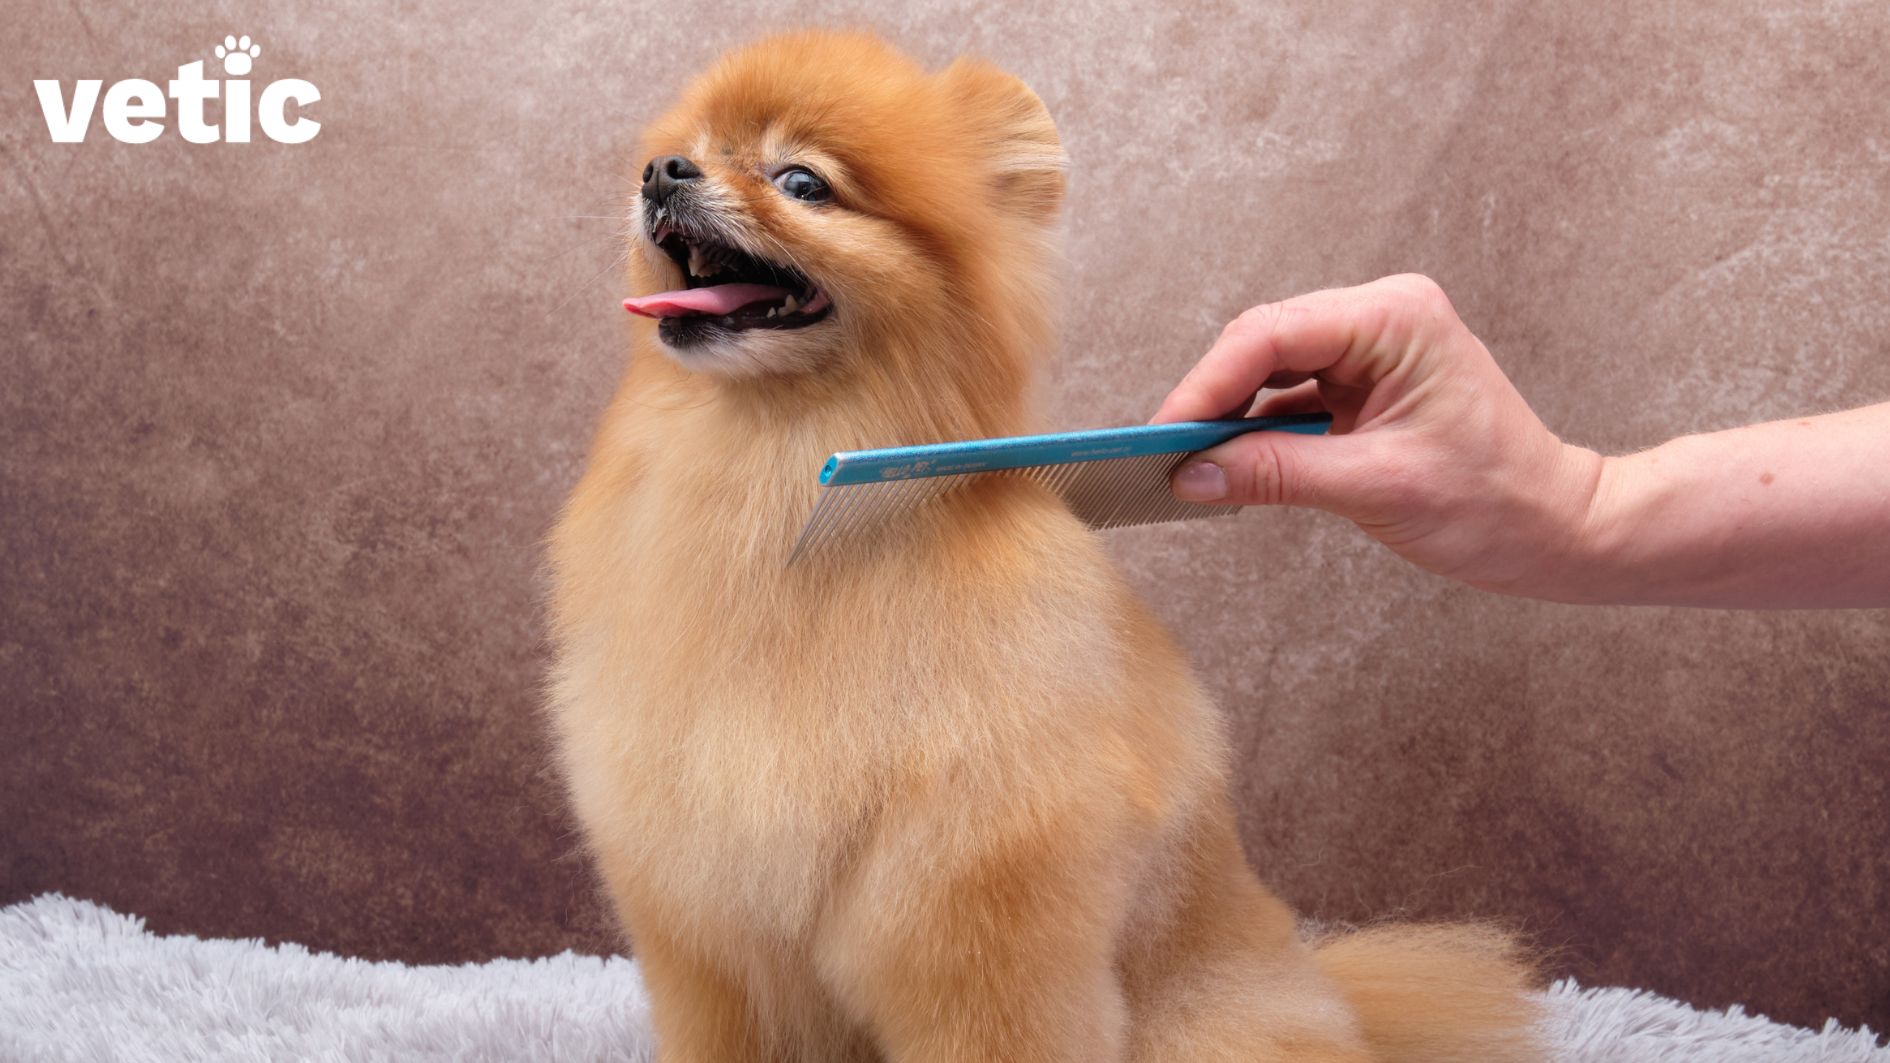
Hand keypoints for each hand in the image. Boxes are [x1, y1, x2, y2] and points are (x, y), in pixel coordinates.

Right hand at [1152, 274, 1603, 597]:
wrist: (1557, 530)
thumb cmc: (1494, 504)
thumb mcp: (1374, 488)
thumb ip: (1275, 473)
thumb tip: (1192, 473)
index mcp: (1395, 319)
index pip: (1272, 335)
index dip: (1207, 384)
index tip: (1163, 434)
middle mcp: (1381, 318)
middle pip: (1262, 344)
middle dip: (1211, 400)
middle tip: (1161, 453)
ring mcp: (1373, 349)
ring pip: (1269, 369)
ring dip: (1230, 416)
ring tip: (1187, 462)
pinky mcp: (1365, 383)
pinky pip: (1290, 396)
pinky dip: (1256, 431)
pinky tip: (1227, 463)